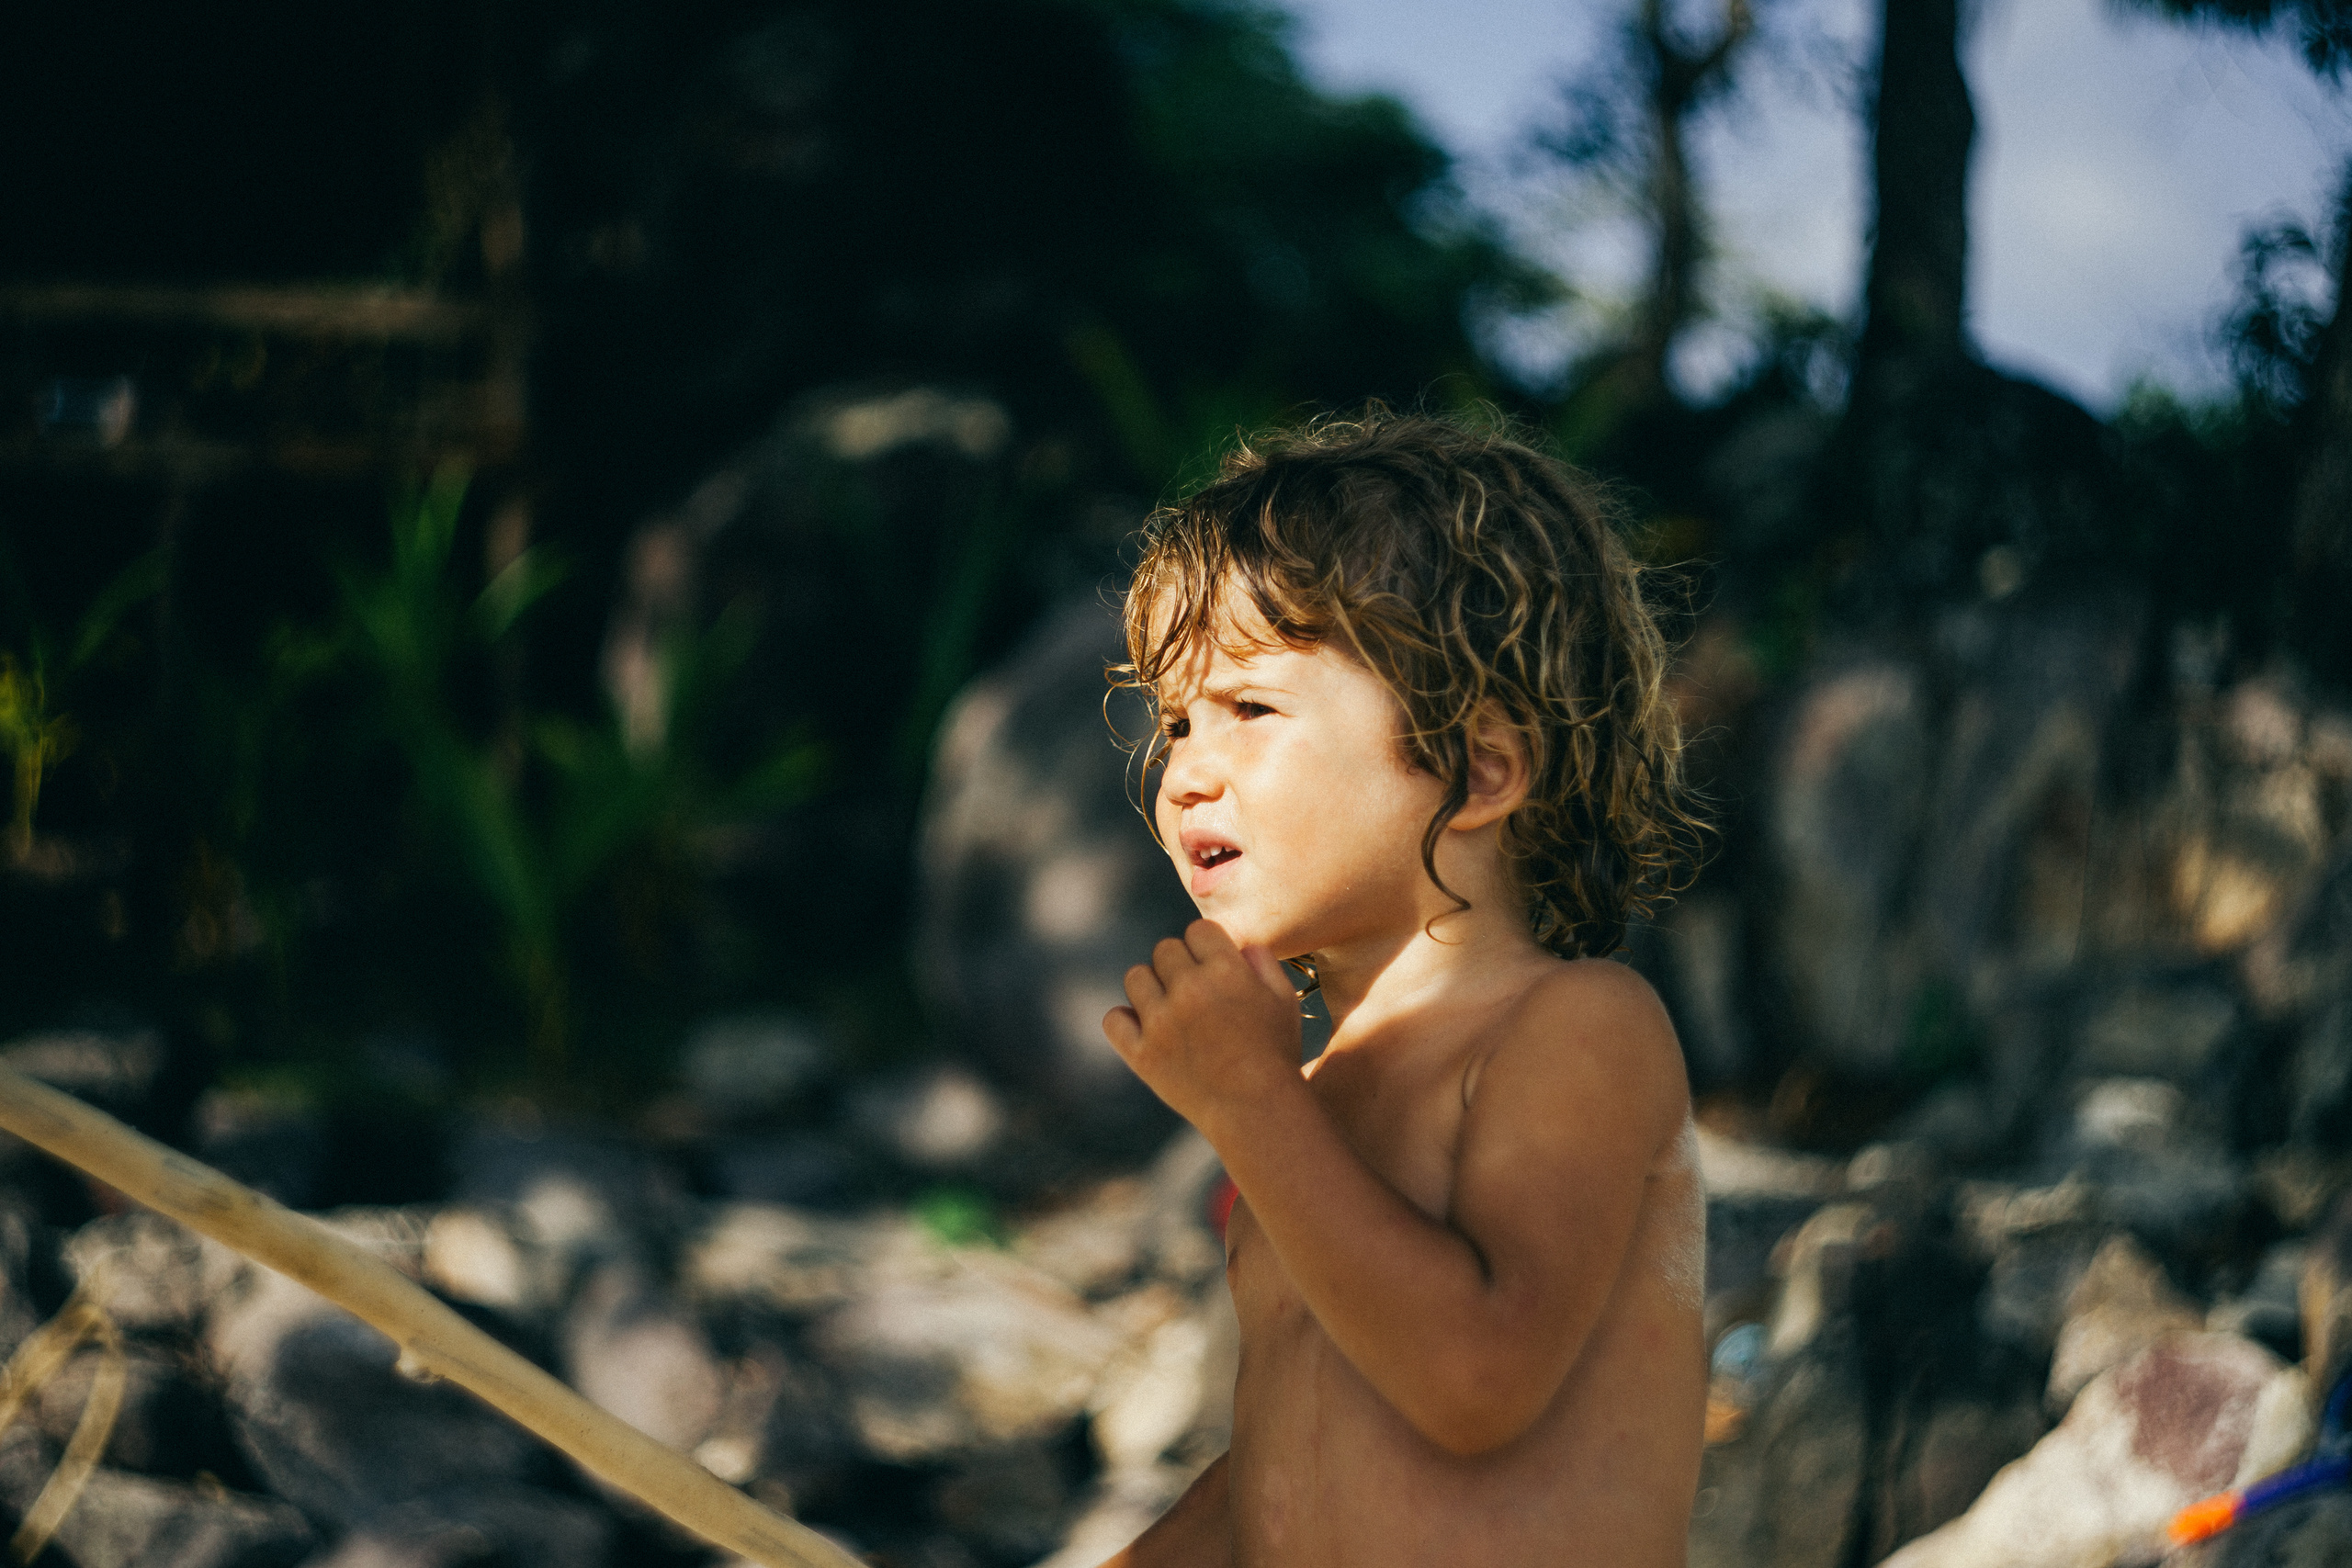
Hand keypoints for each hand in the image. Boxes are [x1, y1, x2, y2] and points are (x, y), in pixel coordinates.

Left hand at [1102, 920, 1301, 1132]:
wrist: (1257, 1111)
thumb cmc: (1275, 1053)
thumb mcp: (1283, 999)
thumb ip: (1261, 960)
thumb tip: (1236, 945)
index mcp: (1225, 971)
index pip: (1198, 930)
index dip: (1207, 947)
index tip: (1214, 969)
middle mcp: (1189, 990)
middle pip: (1165, 949)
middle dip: (1180, 966)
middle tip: (1195, 993)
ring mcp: (1161, 1023)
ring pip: (1135, 977)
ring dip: (1152, 988)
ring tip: (1170, 1010)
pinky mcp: (1142, 1054)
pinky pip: (1113, 1019)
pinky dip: (1125, 1021)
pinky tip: (1145, 1030)